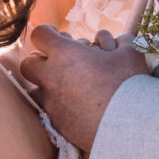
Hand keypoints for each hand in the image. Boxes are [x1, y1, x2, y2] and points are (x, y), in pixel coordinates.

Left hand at [20, 25, 145, 151]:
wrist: (131, 125)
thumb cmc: (129, 84)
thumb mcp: (130, 53)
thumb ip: (120, 42)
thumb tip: (119, 41)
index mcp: (65, 55)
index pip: (40, 35)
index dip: (48, 32)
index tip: (58, 35)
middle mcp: (51, 78)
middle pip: (28, 63)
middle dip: (40, 59)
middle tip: (60, 61)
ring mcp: (52, 103)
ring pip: (34, 89)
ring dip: (46, 84)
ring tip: (67, 84)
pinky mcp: (57, 124)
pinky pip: (48, 110)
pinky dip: (58, 104)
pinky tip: (75, 104)